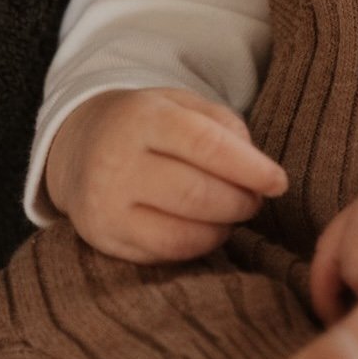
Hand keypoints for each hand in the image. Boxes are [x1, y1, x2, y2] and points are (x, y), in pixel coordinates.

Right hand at [44, 86, 287, 261]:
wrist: (78, 146)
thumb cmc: (147, 125)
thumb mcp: (182, 104)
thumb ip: (223, 125)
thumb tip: (256, 168)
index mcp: (142, 118)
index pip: (205, 145)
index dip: (250, 168)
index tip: (279, 182)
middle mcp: (117, 162)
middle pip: (197, 194)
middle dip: (240, 202)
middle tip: (255, 199)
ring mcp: (106, 205)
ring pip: (182, 232)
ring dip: (223, 227)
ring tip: (232, 212)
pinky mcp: (104, 238)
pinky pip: (165, 254)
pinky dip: (199, 245)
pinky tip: (206, 228)